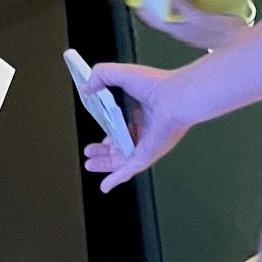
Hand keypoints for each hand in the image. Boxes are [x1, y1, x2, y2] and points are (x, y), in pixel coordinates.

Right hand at [82, 62, 192, 190]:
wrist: (176, 98)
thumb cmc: (156, 84)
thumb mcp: (120, 74)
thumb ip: (100, 75)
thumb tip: (85, 87)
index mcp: (143, 115)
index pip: (123, 129)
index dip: (109, 134)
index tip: (99, 138)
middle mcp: (145, 132)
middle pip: (120, 148)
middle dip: (103, 153)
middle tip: (89, 154)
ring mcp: (147, 145)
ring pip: (122, 161)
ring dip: (105, 165)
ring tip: (89, 165)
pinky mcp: (147, 155)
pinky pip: (129, 170)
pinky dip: (116, 179)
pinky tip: (105, 187)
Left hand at [138, 0, 252, 50]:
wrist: (241, 41)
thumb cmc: (221, 33)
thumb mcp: (198, 18)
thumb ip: (182, 5)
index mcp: (174, 28)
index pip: (148, 16)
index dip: (139, 2)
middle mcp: (179, 25)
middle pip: (161, 6)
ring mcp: (191, 21)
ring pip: (176, 3)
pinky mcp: (203, 17)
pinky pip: (192, 2)